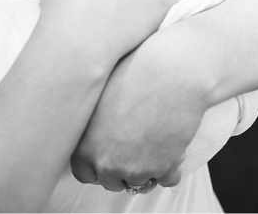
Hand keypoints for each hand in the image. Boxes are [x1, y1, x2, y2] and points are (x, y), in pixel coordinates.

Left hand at [69, 41, 209, 191]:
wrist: (174, 73)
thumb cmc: (137, 73)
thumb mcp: (101, 94)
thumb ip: (92, 123)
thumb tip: (98, 133)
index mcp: (86, 145)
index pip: (83, 172)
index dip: (97, 165)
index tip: (107, 156)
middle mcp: (107, 162)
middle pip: (111, 181)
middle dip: (122, 169)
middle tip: (135, 147)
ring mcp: (136, 169)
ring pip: (140, 183)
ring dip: (148, 169)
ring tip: (156, 142)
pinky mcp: (164, 168)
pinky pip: (167, 180)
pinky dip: (172, 167)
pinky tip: (173, 147)